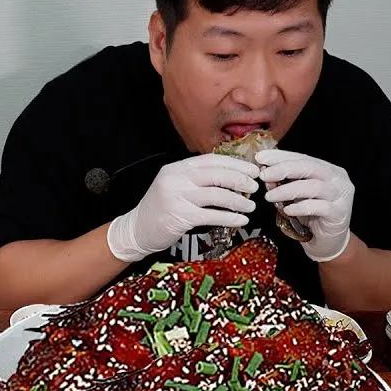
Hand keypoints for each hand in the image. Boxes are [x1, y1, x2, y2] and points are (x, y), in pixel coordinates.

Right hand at [106, 154, 258, 262]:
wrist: (136, 230)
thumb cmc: (159, 209)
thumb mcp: (174, 185)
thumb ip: (196, 179)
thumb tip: (231, 176)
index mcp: (177, 168)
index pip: (212, 160)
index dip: (236, 164)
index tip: (252, 170)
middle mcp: (176, 179)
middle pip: (217, 175)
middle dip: (241, 180)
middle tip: (255, 187)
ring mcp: (177, 197)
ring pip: (217, 195)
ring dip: (238, 201)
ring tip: (250, 206)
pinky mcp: (180, 216)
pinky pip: (212, 215)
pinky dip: (229, 218)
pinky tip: (240, 220)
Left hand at [257, 149, 353, 261]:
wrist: (328, 242)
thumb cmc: (312, 216)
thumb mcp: (296, 196)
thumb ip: (285, 184)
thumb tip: (265, 174)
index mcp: (328, 170)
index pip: (303, 158)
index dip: (281, 157)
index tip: (260, 157)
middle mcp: (338, 179)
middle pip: (310, 167)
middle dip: (283, 169)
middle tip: (263, 175)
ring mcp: (341, 196)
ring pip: (313, 186)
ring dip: (287, 190)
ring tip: (269, 197)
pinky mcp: (339, 213)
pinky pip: (318, 207)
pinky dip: (300, 207)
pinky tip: (287, 210)